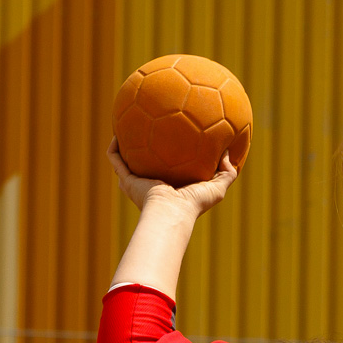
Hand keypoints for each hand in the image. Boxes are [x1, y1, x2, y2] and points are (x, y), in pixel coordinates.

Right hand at [107, 137, 239, 216]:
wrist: (171, 212)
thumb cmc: (193, 204)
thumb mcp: (216, 188)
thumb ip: (226, 173)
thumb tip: (228, 154)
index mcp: (169, 188)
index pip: (167, 173)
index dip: (167, 159)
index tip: (170, 143)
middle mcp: (150, 185)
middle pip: (143, 168)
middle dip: (141, 154)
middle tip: (145, 134)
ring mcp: (136, 182)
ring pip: (124, 163)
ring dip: (123, 148)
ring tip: (125, 130)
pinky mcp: (127, 178)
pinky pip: (115, 159)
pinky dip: (114, 147)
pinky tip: (117, 132)